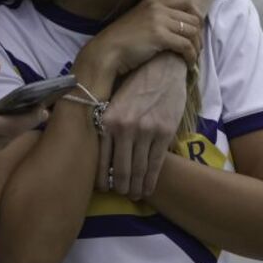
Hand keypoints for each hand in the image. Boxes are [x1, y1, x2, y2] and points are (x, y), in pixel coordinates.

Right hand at [82, 0, 199, 80]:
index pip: (185, 1)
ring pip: (192, 32)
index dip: (196, 16)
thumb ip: (156, 18)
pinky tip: (188, 64)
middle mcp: (158, 7)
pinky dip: (190, 56)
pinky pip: (186, 46)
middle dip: (198, 35)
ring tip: (193, 58)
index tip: (196, 30)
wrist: (106, 51)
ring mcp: (159, 20)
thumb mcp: (139, 20)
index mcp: (153, 1)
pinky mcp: (160, 36)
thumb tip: (177, 29)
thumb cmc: (121, 41)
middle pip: (192, 18)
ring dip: (196, 47)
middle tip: (195, 48)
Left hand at [97, 52, 188, 200]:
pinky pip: (155, 164)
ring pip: (138, 170)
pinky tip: (147, 189)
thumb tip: (99, 153)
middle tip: (121, 195)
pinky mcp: (164, 132)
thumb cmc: (135, 83)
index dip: (101, 179)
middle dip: (120, 187)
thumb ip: (107, 125)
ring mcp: (145, 131)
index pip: (100, 159)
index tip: (102, 188)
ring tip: (133, 195)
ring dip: (135, 188)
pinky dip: (150, 180)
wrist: (162, 66)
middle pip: (120, 169)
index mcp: (107, 120)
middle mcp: (124, 127)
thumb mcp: (114, 102)